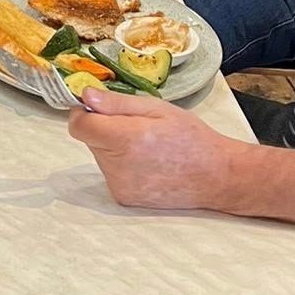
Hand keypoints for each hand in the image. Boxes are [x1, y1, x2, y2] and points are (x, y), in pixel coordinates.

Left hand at [69, 90, 237, 210]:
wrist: (215, 176)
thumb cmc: (191, 138)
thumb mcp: (157, 108)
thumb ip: (117, 103)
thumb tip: (86, 96)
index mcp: (124, 139)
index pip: (78, 126)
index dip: (84, 112)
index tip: (98, 106)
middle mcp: (117, 166)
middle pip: (90, 139)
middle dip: (105, 127)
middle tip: (137, 126)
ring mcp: (120, 186)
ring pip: (100, 155)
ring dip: (114, 147)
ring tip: (147, 146)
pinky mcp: (124, 198)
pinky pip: (111, 172)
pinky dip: (122, 165)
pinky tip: (147, 163)